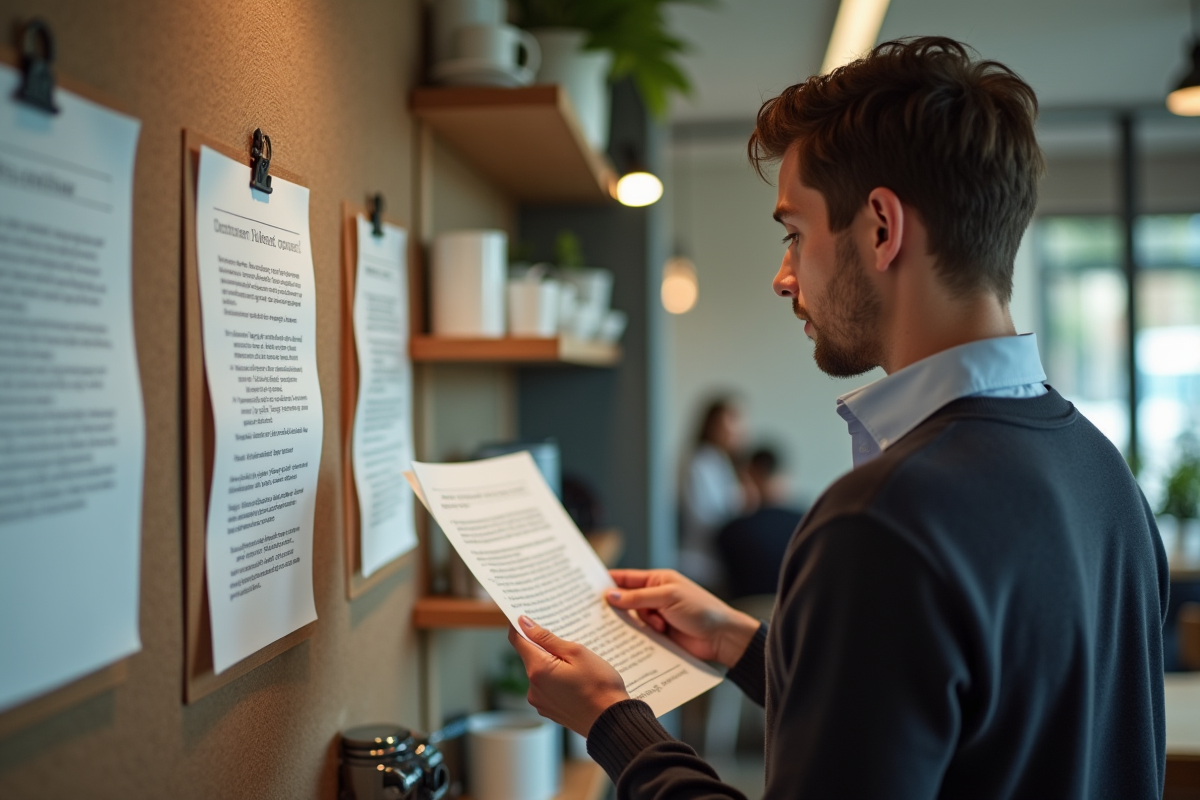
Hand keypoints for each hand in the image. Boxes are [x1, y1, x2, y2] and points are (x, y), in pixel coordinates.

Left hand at [507, 615, 629, 736]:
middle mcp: (533, 688)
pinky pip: (548, 688)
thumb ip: (547, 638)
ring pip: (540, 673)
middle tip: (568, 641)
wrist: (613, 722)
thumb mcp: (577, 653)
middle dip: (545, 647)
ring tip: (579, 665)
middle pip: (531, 657)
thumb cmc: (600, 686)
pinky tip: (577, 680)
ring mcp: (540, 702)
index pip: (517, 640)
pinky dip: (557, 680)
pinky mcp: (549, 711)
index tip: (527, 615)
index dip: (520, 625)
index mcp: (538, 670)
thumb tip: (524, 624)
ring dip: (553, 664)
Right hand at [607, 569, 759, 668]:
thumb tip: (610, 595)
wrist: (723, 639)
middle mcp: (655, 597)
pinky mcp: (659, 637)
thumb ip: (638, 597)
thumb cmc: (701, 610)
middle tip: (594, 613)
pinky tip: (634, 642)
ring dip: (630, 624)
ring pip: (631, 620)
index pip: (627, 578)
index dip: (608, 582)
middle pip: (626, 600)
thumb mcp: (668, 598)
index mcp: (658, 581)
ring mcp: (657, 618)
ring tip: (635, 628)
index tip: (587, 588)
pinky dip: (636, 638)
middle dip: (614, 606)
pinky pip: (640, 636)